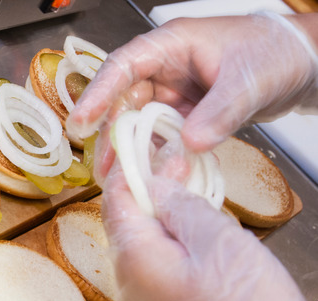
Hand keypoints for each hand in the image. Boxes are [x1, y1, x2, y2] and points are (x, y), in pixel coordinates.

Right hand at [67, 13, 317, 181]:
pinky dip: (156, 153)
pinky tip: (151, 173)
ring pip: (140, 121)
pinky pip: (162, 134)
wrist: (304, 65)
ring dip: (131, 148)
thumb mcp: (248, 82)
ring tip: (122, 177)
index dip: (99, 93)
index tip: (82, 121)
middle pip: (124, 99)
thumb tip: (189, 143)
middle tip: (105, 165)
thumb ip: (219, 113)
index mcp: (173, 45)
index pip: (124, 66)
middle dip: (112, 133)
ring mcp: (175, 91)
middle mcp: (167, 67)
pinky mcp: (186, 112)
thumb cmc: (275, 53)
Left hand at [101, 163, 317, 300]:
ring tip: (194, 185)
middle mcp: (126, 278)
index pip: (115, 196)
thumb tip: (155, 181)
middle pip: (126, 216)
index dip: (128, 163)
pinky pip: (157, 260)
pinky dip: (172, 236)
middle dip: (149, 184)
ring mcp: (142, 296)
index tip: (145, 138)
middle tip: (180, 158)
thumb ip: (180, 205)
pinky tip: (198, 225)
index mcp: (133, 256)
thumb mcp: (217, 241)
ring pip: (143, 237)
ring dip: (165, 209)